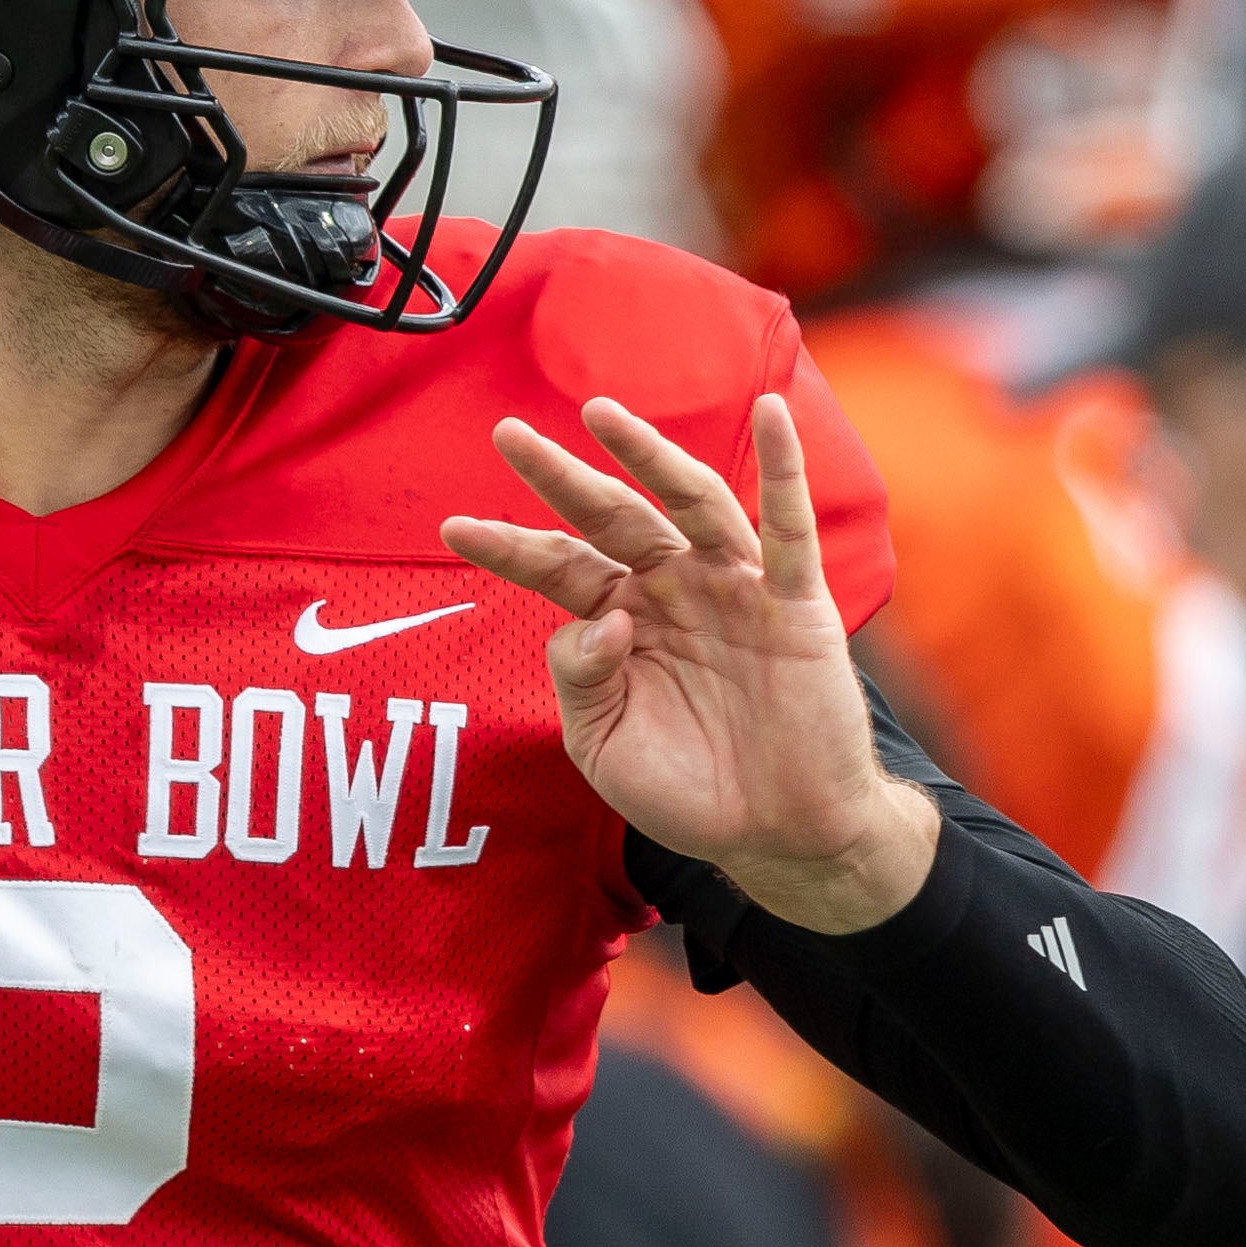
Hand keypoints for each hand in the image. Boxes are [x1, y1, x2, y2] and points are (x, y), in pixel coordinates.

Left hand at [444, 392, 938, 933]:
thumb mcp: (605, 744)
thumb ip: (582, 679)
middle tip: (506, 434)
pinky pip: (788, 526)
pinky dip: (784, 466)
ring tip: (601, 415)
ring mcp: (733, 588)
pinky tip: (770, 413)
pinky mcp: (794, 601)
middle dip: (560, 477)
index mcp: (620, 620)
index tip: (450, 528)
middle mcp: (672, 589)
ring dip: (649, 454)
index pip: (556, 567)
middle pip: (611, 517)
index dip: (507, 546)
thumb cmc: (689, 790)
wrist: (780, 832)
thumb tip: (600, 617)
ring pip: (688, 503)